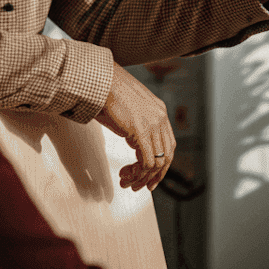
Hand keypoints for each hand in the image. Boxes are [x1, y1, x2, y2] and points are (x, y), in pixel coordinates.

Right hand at [95, 63, 175, 190]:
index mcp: (159, 111)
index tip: (148, 177)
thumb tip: (135, 145)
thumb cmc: (107, 93)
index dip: (161, 165)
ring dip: (142, 177)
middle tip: (140, 187)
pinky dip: (138, 173)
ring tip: (127, 183)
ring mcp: (153, 124)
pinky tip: (126, 175)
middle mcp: (161, 117)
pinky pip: (147, 161)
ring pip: (157, 162)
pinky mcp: (142, 131)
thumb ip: (136, 126)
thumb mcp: (128, 111)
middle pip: (167, 156)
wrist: (100, 81)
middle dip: (154, 176)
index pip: (168, 145)